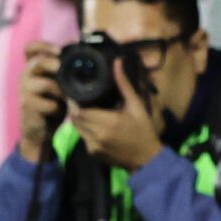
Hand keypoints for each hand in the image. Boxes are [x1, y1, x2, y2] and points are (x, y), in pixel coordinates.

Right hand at [17, 41, 65, 163]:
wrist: (39, 130)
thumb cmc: (50, 102)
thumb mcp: (57, 83)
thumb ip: (62, 67)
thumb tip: (72, 43)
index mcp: (33, 68)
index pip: (30, 49)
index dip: (42, 45)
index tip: (58, 50)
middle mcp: (25, 76)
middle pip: (36, 62)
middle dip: (52, 63)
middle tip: (63, 68)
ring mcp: (25, 91)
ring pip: (46, 84)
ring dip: (61, 91)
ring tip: (68, 97)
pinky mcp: (28, 107)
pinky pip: (49, 104)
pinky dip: (59, 107)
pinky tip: (60, 110)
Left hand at [67, 53, 162, 170]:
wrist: (146, 158)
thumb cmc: (143, 129)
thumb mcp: (136, 105)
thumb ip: (124, 85)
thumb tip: (117, 62)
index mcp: (108, 122)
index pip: (79, 110)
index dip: (74, 101)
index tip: (75, 92)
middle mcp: (98, 135)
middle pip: (75, 119)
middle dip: (74, 108)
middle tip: (78, 98)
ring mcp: (93, 146)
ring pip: (77, 128)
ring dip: (78, 119)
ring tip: (84, 108)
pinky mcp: (93, 153)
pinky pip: (82, 138)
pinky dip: (84, 129)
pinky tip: (92, 123)